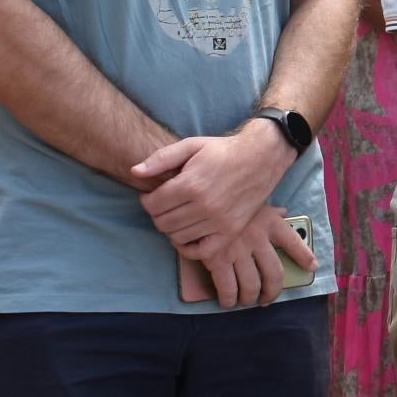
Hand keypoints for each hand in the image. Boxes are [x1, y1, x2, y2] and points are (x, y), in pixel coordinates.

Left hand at [136, 122, 292, 250]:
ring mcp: (219, 221)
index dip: (146, 200)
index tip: (151, 195)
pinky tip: (185, 236)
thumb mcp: (191, 145)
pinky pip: (201, 251)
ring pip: (178, 237)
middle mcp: (204, 206)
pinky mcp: (231, 231)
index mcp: (191, 184)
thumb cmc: (223, 150)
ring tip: (175, 215)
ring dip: (170, 228)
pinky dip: (188, 248)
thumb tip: (135, 172)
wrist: (261, 157)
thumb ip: (161, 158)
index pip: (153, 205)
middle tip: (162, 205)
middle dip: (156, 214)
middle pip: (163, 223)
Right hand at [185, 206, 312, 310]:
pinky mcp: (217, 260)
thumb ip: (270, 211)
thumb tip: (284, 211)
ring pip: (251, 285)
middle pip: (274, 274)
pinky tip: (228, 301)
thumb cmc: (226, 201)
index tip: (311, 266)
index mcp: (270, 222)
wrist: (200, 199)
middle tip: (267, 298)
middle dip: (272, 292)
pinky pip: (227, 288)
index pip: (294, 242)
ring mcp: (238, 250)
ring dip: (249, 298)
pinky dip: (228, 299)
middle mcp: (258, 238)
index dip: (304, 257)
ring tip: (247, 300)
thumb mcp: (253, 202)